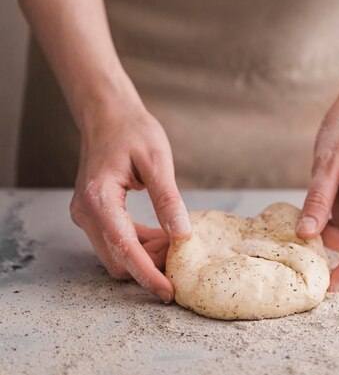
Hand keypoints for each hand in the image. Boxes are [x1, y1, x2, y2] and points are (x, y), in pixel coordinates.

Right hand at [69, 106, 189, 301]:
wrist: (108, 115)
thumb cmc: (132, 131)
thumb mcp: (157, 161)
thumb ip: (168, 199)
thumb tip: (182, 235)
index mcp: (99, 199)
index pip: (124, 248)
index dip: (148, 273)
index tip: (169, 292)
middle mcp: (86, 212)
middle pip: (117, 259)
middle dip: (150, 267)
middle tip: (182, 260)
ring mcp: (87, 215)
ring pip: (116, 254)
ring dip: (146, 257)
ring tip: (176, 245)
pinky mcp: (95, 215)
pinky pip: (116, 241)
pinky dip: (140, 245)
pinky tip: (163, 236)